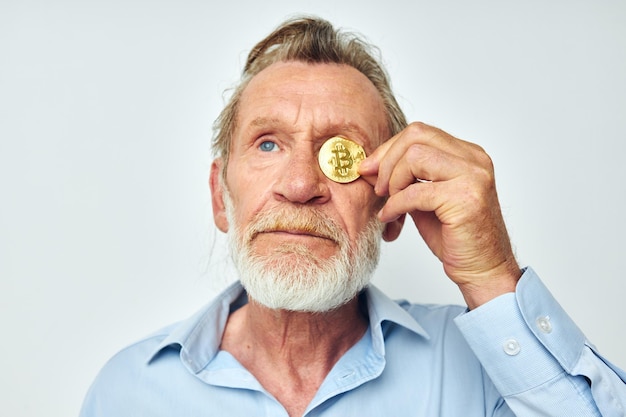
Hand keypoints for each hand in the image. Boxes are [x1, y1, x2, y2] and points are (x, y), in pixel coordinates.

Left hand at [359, 122, 520, 308]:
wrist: (483, 269)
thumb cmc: (456, 237)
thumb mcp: (426, 199)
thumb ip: (407, 178)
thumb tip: (372, 166)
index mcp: (467, 154)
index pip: (420, 132)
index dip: (389, 148)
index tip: (369, 168)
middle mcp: (474, 160)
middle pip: (416, 136)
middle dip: (387, 160)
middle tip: (377, 187)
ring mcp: (473, 177)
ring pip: (415, 157)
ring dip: (393, 180)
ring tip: (389, 202)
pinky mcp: (464, 199)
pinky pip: (415, 191)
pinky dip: (395, 204)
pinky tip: (390, 217)